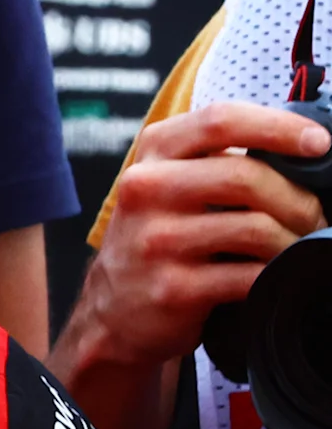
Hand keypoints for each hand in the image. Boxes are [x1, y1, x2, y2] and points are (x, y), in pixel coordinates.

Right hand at [61, 101, 329, 371]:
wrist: (117, 307)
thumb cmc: (165, 235)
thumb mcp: (175, 181)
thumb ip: (221, 158)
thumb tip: (305, 149)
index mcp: (154, 152)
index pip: (221, 121)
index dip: (280, 128)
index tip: (320, 143)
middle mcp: (145, 189)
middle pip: (245, 176)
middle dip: (299, 199)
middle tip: (316, 216)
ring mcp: (155, 240)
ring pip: (255, 228)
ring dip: (293, 241)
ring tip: (295, 248)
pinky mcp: (171, 287)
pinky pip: (251, 275)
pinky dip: (277, 274)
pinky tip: (275, 274)